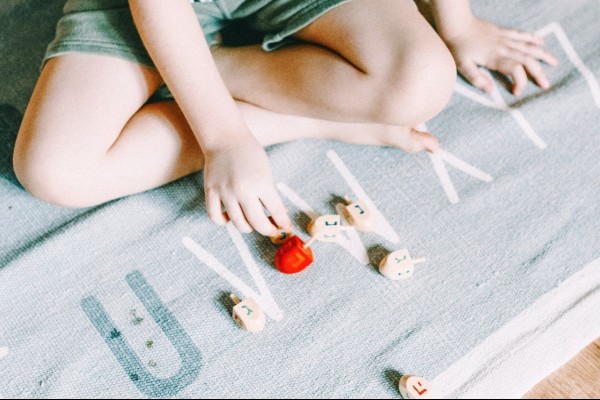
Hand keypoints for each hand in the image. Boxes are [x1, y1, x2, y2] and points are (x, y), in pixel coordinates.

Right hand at [203, 135, 290, 235]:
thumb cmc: (250, 154)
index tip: (285, 227)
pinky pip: (215, 216)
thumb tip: (277, 219)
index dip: (283, 223)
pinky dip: (223, 222)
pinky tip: (231, 217)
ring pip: (238, 223)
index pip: (276, 211)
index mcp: (261, 182)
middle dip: (268, 230)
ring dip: (247, 228)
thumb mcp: (266, 173)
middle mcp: (243, 189)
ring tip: (252, 222)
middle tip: (272, 229)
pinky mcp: (211, 191)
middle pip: (258, 223)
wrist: (226, 138)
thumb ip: (270, 196)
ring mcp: (225, 191)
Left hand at [442, 18, 558, 94]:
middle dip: (538, 73)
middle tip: (546, 85)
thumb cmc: (457, 48)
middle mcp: (504, 48)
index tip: (517, 92)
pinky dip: (533, 38)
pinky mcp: (503, 32)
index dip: (520, 81)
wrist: (456, 25)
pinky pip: (521, 34)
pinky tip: (541, 42)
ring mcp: (505, 38)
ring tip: (554, 63)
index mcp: (495, 58)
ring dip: (543, 55)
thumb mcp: (462, 66)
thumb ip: (476, 79)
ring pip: (529, 47)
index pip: (515, 70)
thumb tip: (491, 90)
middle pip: (527, 60)